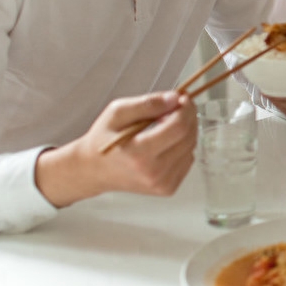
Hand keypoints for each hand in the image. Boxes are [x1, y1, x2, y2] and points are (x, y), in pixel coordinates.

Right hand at [35, 91, 197, 207]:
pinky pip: (188, 160)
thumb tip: (175, 99)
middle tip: (175, 107)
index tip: (183, 98)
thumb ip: (147, 104)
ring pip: (191, 148)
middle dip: (188, 117)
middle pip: (188, 137)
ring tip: (166, 124)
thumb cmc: (103, 139)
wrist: (93, 170)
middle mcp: (153, 173)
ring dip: (186, 131)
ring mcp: (162, 184)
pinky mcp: (167, 188)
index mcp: (139, 154)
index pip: (178, 128)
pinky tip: (166, 141)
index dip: (186, 109)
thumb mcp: (117, 113)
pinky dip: (182, 146)